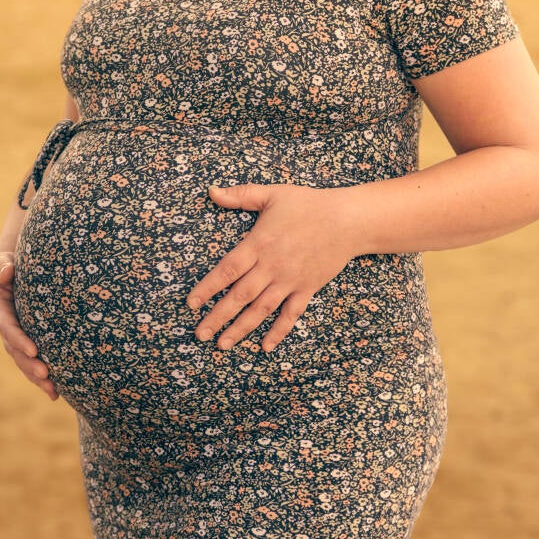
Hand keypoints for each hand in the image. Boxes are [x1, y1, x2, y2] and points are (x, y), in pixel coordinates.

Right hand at [0, 253, 58, 400]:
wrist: (15, 267)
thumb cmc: (10, 262)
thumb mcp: (2, 261)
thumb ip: (2, 265)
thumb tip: (7, 270)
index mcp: (0, 309)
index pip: (8, 326)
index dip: (19, 339)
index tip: (34, 350)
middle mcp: (7, 327)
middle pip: (16, 350)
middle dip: (29, 365)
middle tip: (46, 375)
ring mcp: (18, 336)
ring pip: (25, 360)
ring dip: (37, 377)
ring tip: (54, 391)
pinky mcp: (30, 340)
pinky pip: (35, 360)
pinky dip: (45, 377)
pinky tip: (58, 393)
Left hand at [187, 183, 353, 351]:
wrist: (348, 220)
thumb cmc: (308, 204)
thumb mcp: (272, 194)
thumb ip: (240, 195)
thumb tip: (211, 192)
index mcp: (259, 243)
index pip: (227, 270)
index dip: (207, 288)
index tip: (191, 304)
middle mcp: (272, 266)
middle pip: (240, 296)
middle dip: (218, 316)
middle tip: (199, 334)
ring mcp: (290, 280)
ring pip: (261, 309)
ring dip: (241, 328)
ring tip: (223, 345)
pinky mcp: (307, 289)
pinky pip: (291, 314)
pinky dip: (278, 331)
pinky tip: (265, 347)